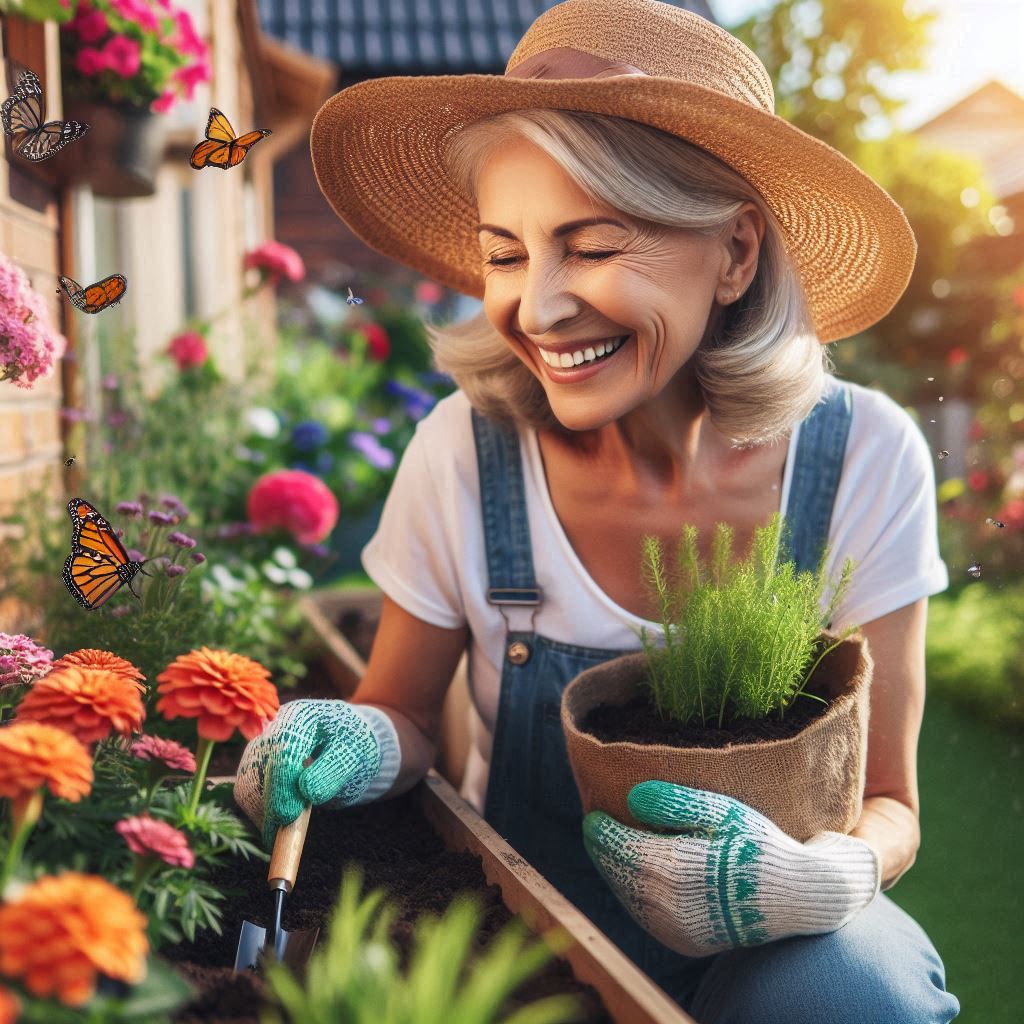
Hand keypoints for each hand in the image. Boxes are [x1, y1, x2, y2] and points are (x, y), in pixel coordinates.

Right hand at [234, 699, 384, 846]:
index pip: (283, 748)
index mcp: (301, 716)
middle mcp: (273, 728)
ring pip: (247, 782)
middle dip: (269, 803)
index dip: (282, 784)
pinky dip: (259, 813)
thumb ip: (333, 770)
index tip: (287, 816)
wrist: (345, 743)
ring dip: (261, 811)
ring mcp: (260, 747)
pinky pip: (247, 792)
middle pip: (258, 766)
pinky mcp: (254, 767)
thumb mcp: (353, 754)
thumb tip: (306, 791)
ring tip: (282, 832)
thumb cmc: (352, 745)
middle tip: (279, 836)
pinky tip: (276, 825)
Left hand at [582, 781, 880, 957]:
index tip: (593, 814)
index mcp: (674, 866)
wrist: (794, 897)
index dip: (601, 831)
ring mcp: (676, 927)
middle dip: (603, 850)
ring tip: (610, 849)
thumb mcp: (722, 812)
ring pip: (629, 897)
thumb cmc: (756, 844)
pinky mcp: (684, 942)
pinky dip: (633, 895)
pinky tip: (635, 877)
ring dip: (615, 873)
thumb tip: (632, 797)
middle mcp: (669, 903)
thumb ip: (676, 803)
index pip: (620, 848)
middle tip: (595, 829)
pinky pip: (645, 916)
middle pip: (619, 872)